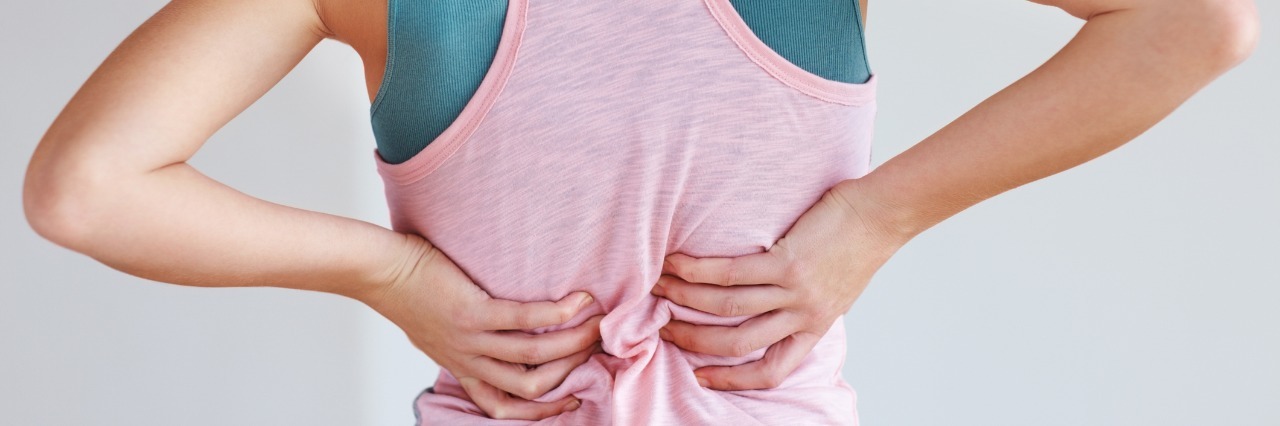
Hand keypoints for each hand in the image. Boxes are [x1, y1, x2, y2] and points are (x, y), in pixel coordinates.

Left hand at [360, 233, 601, 419]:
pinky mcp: (471, 313)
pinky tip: (577, 301)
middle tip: (597, 348)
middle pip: (531, 386)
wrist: (379, 272)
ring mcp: (470, 339)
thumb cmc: (409, 290)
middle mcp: (468, 360)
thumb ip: (466, 340)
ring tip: (597, 323)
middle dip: (571, 371)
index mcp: (463, 368)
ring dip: (573, 341)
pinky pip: (524, 320)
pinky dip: (557, 312)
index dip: (544, 409)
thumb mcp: (437, 330)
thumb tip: (498, 330)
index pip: (505, 407)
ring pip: (534, 356)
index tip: (573, 396)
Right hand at [652, 179, 910, 389]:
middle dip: (694, 338)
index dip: (733, 380)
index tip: (701, 377)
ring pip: (727, 308)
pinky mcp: (787, 262)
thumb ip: (802, 305)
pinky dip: (698, 269)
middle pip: (738, 342)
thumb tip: (767, 305)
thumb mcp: (834, 290)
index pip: (771, 370)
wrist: (880, 216)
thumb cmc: (857, 245)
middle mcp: (803, 316)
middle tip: (663, 327)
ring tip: (659, 288)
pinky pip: (732, 273)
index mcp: (814, 328)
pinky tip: (676, 263)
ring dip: (685, 299)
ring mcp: (794, 291)